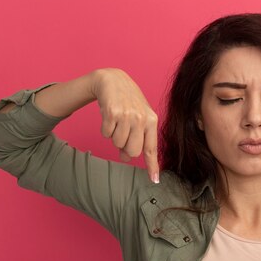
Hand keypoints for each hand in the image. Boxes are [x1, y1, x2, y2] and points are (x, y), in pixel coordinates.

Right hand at [92, 68, 159, 183]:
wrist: (112, 80)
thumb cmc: (128, 101)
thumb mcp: (138, 117)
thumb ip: (137, 137)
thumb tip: (126, 158)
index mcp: (152, 120)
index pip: (151, 148)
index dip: (152, 166)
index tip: (154, 180)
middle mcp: (141, 118)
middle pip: (133, 151)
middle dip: (126, 148)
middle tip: (123, 134)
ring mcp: (127, 115)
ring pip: (118, 143)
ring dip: (114, 136)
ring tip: (117, 121)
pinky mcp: (112, 113)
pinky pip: (106, 134)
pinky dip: (105, 128)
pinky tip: (109, 116)